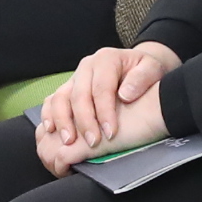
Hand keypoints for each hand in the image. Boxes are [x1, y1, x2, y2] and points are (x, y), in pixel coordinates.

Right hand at [37, 42, 178, 158]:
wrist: (136, 66)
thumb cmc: (144, 70)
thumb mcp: (152, 69)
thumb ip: (142, 79)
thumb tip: (125, 94)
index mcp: (106, 59)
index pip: (101, 88)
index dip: (105, 112)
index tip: (111, 133)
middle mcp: (86, 66)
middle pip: (79, 95)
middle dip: (85, 121)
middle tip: (93, 142)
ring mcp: (74, 77)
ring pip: (60, 97)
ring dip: (63, 121)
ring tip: (69, 141)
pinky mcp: (68, 88)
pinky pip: (52, 100)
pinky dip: (49, 115)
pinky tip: (52, 130)